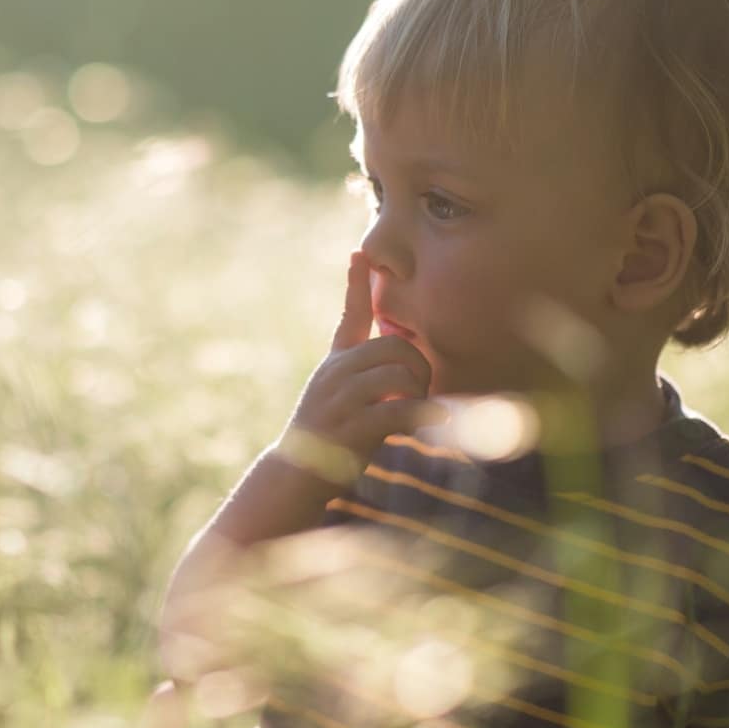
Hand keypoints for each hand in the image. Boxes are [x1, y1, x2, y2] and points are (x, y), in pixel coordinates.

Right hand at [279, 250, 437, 485]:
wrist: (297, 474)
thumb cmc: (328, 437)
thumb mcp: (337, 396)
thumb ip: (364, 376)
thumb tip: (403, 362)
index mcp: (335, 363)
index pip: (349, 316)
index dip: (356, 284)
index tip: (359, 253)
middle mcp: (336, 373)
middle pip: (394, 346)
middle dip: (418, 367)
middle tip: (419, 392)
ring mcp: (342, 398)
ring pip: (399, 373)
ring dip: (419, 393)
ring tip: (415, 412)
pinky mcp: (352, 425)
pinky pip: (400, 409)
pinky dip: (423, 415)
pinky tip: (431, 421)